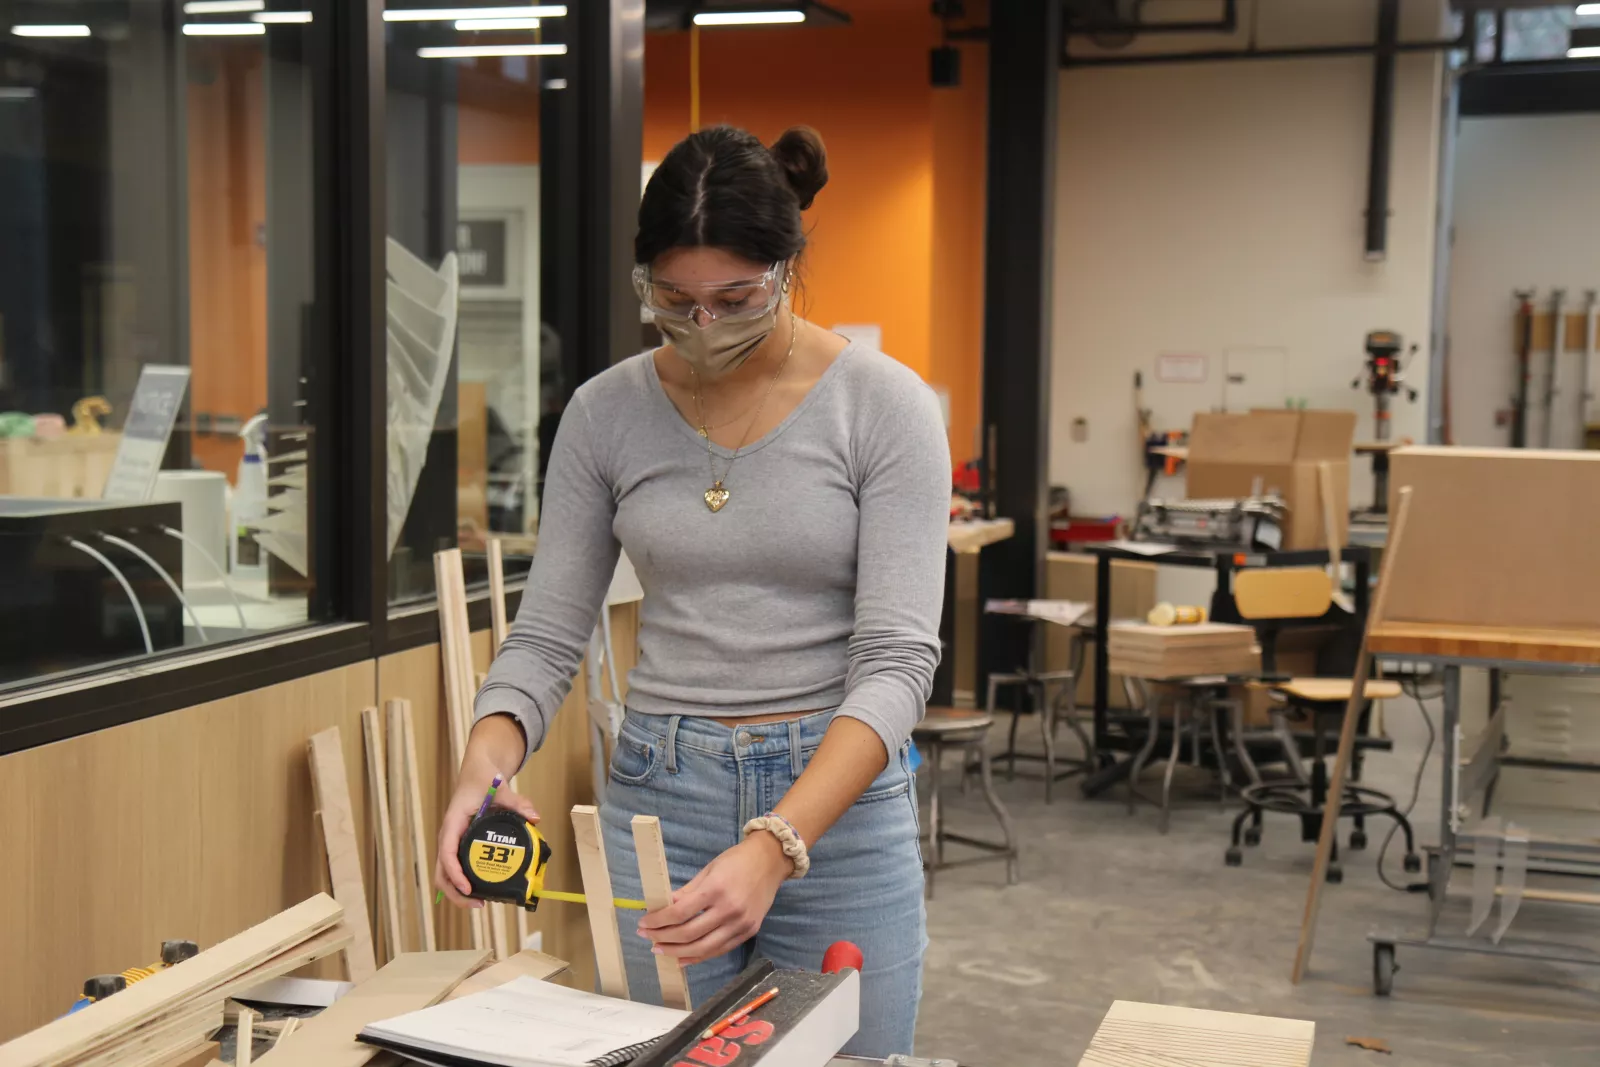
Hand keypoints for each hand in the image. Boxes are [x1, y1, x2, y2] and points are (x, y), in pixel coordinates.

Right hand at [434, 718, 537, 908]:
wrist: (477, 770)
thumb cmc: (484, 779)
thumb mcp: (501, 788)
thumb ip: (517, 802)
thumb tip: (535, 818)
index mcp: (453, 822)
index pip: (446, 852)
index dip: (455, 873)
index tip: (468, 888)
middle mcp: (448, 835)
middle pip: (441, 871)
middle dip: (455, 892)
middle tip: (478, 904)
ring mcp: (452, 842)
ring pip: (445, 873)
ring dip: (457, 891)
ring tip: (480, 903)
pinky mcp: (459, 844)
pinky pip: (454, 868)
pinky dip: (462, 882)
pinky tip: (481, 890)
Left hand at [637, 833, 790, 965]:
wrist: (771, 861)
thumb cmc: (737, 860)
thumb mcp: (708, 870)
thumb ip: (686, 892)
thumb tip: (664, 908)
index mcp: (716, 889)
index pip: (680, 912)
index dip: (658, 921)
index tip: (643, 923)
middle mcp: (729, 910)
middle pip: (689, 934)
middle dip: (663, 938)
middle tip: (647, 938)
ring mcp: (741, 924)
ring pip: (703, 948)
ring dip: (677, 952)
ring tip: (660, 950)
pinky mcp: (749, 932)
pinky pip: (719, 950)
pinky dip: (699, 957)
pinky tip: (682, 958)